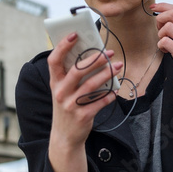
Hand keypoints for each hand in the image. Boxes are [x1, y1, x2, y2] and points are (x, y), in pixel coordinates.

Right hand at [47, 32, 122, 171]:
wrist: (65, 137)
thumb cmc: (67, 107)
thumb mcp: (63, 91)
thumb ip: (72, 76)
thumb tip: (93, 55)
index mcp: (55, 83)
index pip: (54, 60)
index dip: (63, 46)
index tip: (74, 34)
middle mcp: (60, 92)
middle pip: (77, 71)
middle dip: (95, 59)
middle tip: (109, 52)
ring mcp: (70, 105)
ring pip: (91, 85)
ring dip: (106, 74)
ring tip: (117, 66)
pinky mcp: (82, 116)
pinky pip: (99, 102)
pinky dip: (109, 94)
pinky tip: (115, 89)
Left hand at [150, 3, 172, 92]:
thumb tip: (164, 18)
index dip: (163, 6)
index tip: (153, 7)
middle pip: (172, 13)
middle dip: (160, 18)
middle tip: (159, 29)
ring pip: (167, 27)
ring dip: (160, 34)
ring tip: (164, 43)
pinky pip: (164, 41)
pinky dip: (160, 45)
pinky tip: (165, 50)